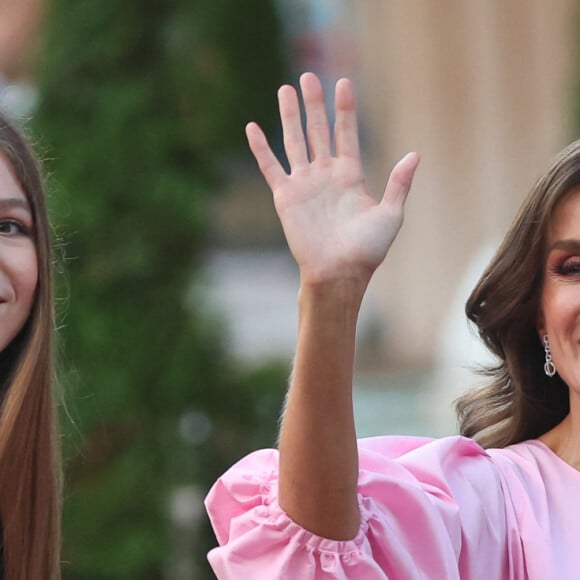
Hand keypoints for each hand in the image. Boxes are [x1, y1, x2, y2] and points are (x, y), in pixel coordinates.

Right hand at [246, 72, 419, 287]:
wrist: (339, 273)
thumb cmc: (367, 250)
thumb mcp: (391, 214)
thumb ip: (400, 183)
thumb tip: (416, 154)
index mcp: (351, 175)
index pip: (347, 133)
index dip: (345, 109)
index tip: (343, 83)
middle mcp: (326, 175)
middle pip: (319, 130)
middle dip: (314, 103)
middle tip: (309, 76)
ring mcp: (305, 184)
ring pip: (294, 141)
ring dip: (289, 116)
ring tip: (285, 89)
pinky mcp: (285, 196)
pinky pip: (270, 167)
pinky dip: (261, 148)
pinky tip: (252, 128)